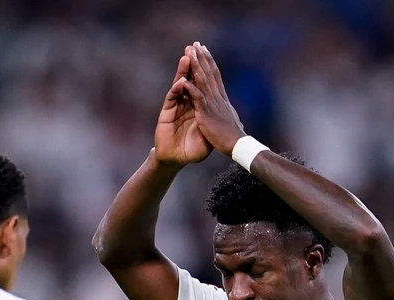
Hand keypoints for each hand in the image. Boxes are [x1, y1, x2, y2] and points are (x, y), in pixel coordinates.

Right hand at [154, 50, 210, 165]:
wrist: (176, 159)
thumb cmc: (193, 148)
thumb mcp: (209, 134)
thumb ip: (214, 121)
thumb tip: (227, 114)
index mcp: (197, 105)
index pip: (201, 82)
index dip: (204, 68)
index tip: (208, 54)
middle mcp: (186, 102)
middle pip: (190, 78)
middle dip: (193, 63)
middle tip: (194, 46)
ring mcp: (175, 106)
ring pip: (180, 84)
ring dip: (183, 71)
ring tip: (187, 57)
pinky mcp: (166, 113)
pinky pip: (172, 99)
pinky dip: (177, 90)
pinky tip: (181, 81)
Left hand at [172, 43, 247, 155]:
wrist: (238, 147)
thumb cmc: (235, 138)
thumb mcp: (232, 123)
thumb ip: (229, 116)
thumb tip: (235, 116)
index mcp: (222, 100)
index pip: (216, 77)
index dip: (210, 63)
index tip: (205, 52)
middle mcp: (218, 98)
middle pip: (209, 73)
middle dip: (202, 58)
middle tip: (196, 44)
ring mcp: (212, 105)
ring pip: (203, 81)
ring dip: (196, 66)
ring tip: (190, 52)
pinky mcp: (206, 114)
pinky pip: (197, 97)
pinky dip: (190, 88)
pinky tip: (183, 79)